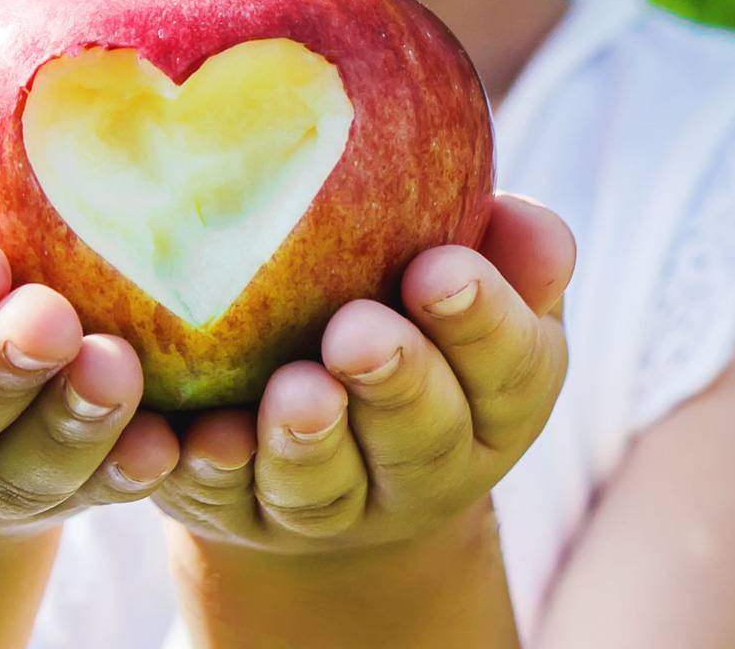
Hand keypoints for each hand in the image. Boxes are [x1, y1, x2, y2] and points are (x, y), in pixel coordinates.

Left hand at [156, 194, 573, 553]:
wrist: (328, 451)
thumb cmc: (411, 320)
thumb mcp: (473, 286)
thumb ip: (508, 251)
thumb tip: (527, 219)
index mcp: (495, 408)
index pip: (512, 372)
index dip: (480, 323)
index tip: (437, 269)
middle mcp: (423, 473)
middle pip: (422, 439)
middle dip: (394, 382)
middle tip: (358, 333)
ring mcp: (332, 507)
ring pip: (326, 486)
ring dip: (308, 440)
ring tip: (293, 391)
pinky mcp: (240, 516)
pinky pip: (227, 502)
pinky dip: (217, 471)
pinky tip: (208, 435)